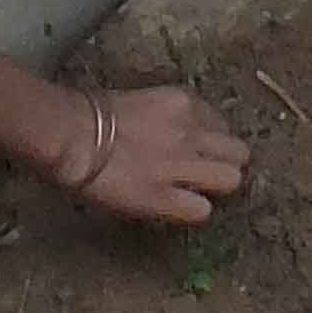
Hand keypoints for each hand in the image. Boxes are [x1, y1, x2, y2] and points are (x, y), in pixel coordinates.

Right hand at [57, 83, 249, 227]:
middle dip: (227, 163)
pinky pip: (201, 210)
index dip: (213, 139)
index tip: (200, 147)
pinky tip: (178, 207)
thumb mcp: (143, 101)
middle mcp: (191, 132)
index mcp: (183, 103)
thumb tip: (176, 132)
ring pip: (231, 180)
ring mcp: (181, 167)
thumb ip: (169, 116)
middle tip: (207, 172)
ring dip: (216, 187)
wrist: (72, 134)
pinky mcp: (165, 199)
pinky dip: (192, 210)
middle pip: (239, 152)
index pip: (221, 123)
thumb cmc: (93, 113)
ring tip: (197, 191)